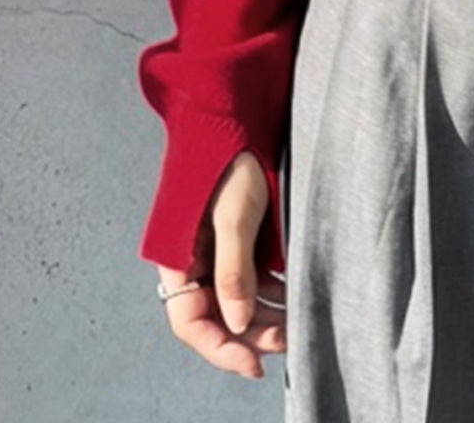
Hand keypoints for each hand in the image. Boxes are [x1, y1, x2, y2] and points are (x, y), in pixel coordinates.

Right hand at [155, 150, 284, 380]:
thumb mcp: (234, 215)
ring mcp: (213, 248)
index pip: (190, 321)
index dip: (221, 348)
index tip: (255, 364)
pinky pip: (248, 276)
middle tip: (288, 341)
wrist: (233, 110)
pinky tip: (293, 295)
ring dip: (263, 315)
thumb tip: (239, 324)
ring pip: (234, 299)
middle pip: (214, 315)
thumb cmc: (229, 158)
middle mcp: (191, 259)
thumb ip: (233, 271)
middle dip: (250, 334)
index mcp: (176, 257)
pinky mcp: (235, 236)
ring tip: (297, 322)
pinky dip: (269, 290)